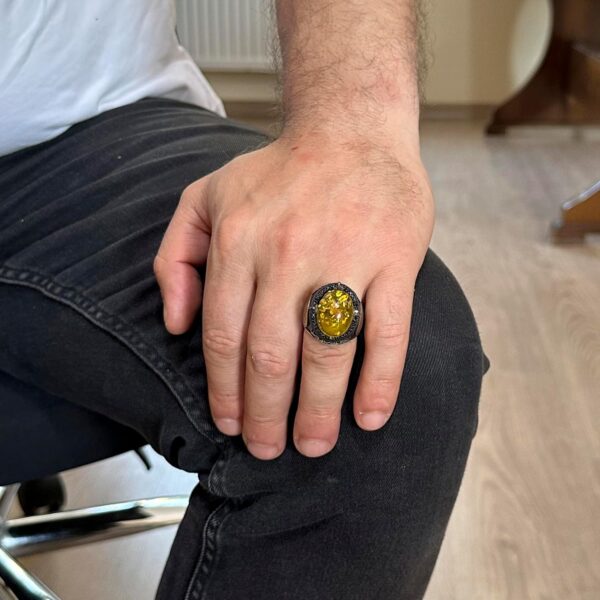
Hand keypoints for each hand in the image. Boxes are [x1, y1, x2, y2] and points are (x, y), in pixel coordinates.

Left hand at [154, 130, 433, 459]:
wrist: (350, 129)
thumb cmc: (278, 171)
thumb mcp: (204, 196)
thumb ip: (174, 256)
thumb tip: (174, 324)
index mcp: (237, 242)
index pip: (223, 336)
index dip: (225, 390)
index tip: (230, 424)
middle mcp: (286, 254)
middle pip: (270, 356)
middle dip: (265, 415)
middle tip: (267, 449)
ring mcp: (344, 257)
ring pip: (325, 353)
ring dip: (317, 411)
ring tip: (313, 445)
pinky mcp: (394, 260)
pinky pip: (387, 333)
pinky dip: (379, 381)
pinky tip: (370, 416)